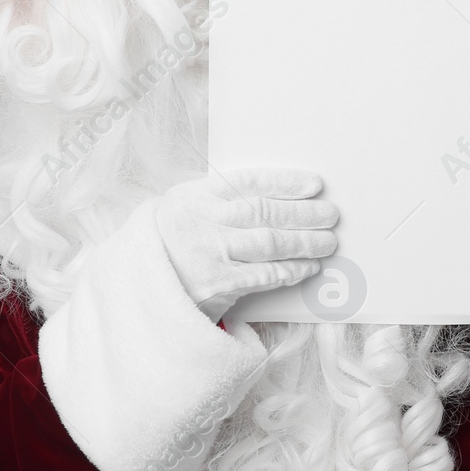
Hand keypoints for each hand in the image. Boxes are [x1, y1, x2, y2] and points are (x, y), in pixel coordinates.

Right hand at [150, 167, 338, 321]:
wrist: (138, 289)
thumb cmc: (171, 245)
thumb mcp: (186, 209)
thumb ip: (221, 200)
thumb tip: (281, 196)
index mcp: (194, 196)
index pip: (248, 182)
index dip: (285, 182)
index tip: (315, 184)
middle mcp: (201, 221)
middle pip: (264, 212)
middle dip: (304, 213)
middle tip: (331, 215)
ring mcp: (209, 253)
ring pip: (270, 242)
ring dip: (305, 242)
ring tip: (328, 241)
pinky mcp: (217, 285)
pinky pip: (265, 274)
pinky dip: (291, 270)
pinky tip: (308, 266)